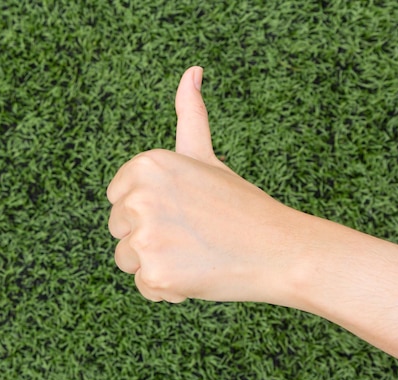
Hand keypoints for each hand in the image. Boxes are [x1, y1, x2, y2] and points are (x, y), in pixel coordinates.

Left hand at [107, 66, 305, 303]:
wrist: (280, 249)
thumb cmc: (241, 205)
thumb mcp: (207, 157)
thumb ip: (190, 116)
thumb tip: (192, 71)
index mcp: (145, 166)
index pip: (117, 198)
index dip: (147, 210)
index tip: (180, 210)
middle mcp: (139, 196)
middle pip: (118, 229)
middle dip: (149, 238)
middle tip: (193, 234)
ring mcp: (146, 237)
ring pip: (127, 260)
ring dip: (157, 265)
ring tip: (196, 254)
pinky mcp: (155, 273)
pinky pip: (144, 288)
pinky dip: (168, 290)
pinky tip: (199, 275)